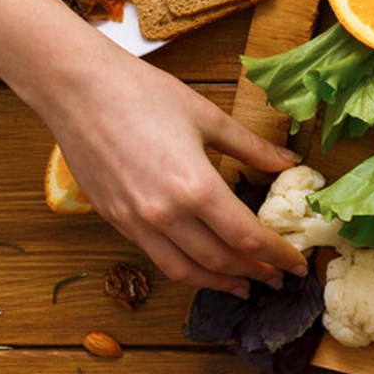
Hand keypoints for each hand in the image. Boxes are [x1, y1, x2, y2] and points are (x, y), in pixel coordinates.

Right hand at [41, 52, 305, 296]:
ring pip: (184, 270)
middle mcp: (165, 213)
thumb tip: (288, 162)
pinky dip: (185, 269)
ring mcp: (135, 221)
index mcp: (196, 187)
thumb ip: (251, 147)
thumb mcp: (209, 116)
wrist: (75, 87)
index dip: (278, 256)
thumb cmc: (143, 93)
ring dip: (219, 283)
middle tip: (278, 277)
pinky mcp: (114, 219)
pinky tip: (200, 265)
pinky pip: (155, 257)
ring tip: (244, 285)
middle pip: (220, 260)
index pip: (248, 238)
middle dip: (255, 273)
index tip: (298, 263)